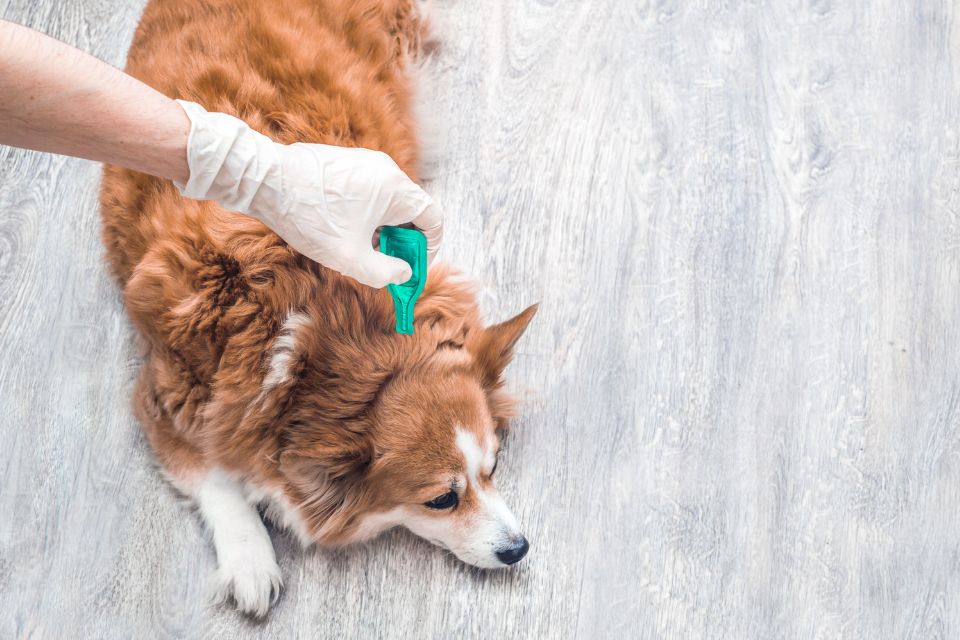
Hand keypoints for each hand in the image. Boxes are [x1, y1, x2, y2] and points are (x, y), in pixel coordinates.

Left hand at [174, 100, 441, 287]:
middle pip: (413, 210)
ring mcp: (367, 162)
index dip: (429, 249)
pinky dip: (370, 214)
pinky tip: (346, 230)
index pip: (434, 219)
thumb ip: (384, 273)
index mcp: (395, 190)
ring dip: (385, 229)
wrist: (265, 180)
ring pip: (391, 202)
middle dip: (404, 242)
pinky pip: (373, 192)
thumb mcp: (349, 258)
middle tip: (388, 265)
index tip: (412, 268)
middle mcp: (387, 170)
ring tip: (363, 250)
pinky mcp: (349, 162)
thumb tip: (404, 274)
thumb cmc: (308, 217)